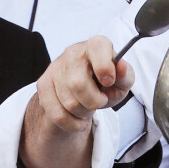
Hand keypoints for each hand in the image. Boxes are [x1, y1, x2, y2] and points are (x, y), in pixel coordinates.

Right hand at [20, 36, 133, 167]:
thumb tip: (121, 66)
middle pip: (77, 84)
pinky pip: (56, 113)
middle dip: (94, 101)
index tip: (109, 82)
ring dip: (84, 113)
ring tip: (88, 107)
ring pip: (68, 102)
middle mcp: (73, 52)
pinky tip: (78, 117)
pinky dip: (71, 122)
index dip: (105, 68)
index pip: (97, 48)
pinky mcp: (43, 84)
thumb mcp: (122, 80)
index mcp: (96, 45)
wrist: (85, 90)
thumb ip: (125, 74)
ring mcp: (55, 67)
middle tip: (100, 101)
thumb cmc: (106, 82)